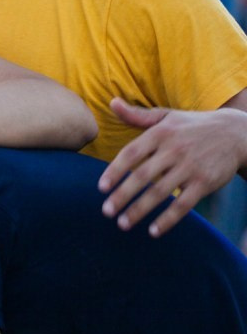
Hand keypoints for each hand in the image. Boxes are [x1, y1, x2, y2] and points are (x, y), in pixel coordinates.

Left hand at [99, 98, 246, 235]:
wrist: (237, 133)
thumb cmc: (193, 126)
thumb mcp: (167, 116)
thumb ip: (137, 115)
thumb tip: (112, 103)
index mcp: (160, 133)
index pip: (131, 154)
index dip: (115, 171)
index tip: (101, 188)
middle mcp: (174, 149)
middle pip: (142, 176)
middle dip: (122, 195)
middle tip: (106, 211)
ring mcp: (191, 167)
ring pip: (160, 192)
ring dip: (140, 210)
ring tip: (123, 223)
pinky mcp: (206, 182)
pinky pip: (184, 204)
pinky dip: (168, 219)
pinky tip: (153, 231)